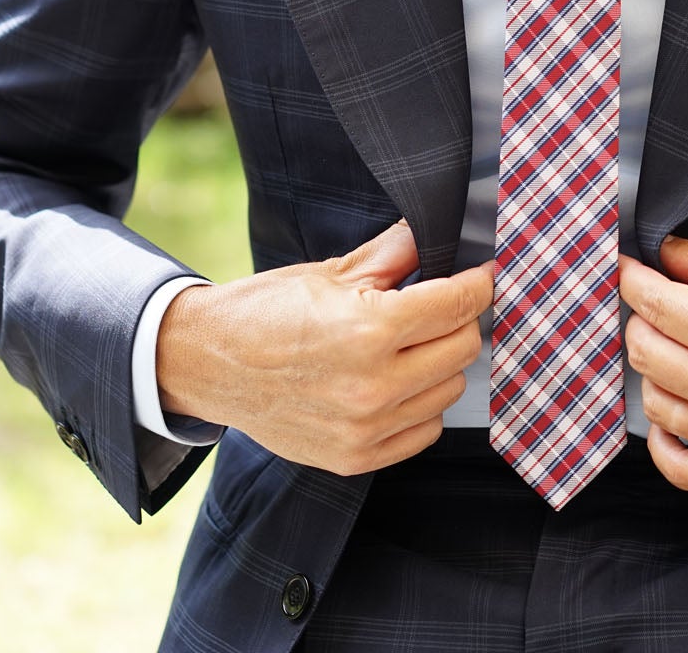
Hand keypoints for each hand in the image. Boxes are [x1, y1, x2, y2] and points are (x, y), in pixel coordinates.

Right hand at [156, 221, 492, 475]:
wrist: (206, 364)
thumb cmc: (265, 312)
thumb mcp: (329, 273)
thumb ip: (393, 254)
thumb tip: (439, 230)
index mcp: (369, 329)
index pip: (458, 304)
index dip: (476, 284)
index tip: (481, 275)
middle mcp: (373, 384)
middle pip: (463, 348)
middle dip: (457, 320)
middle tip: (436, 307)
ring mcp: (366, 427)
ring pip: (450, 390)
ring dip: (439, 364)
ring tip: (406, 346)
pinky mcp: (356, 456)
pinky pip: (424, 430)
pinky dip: (420, 405)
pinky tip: (394, 382)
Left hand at [619, 237, 687, 492]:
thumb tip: (665, 254)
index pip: (657, 307)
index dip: (633, 281)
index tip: (627, 270)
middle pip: (648, 355)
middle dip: (641, 321)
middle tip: (656, 304)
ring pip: (657, 406)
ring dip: (653, 372)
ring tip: (673, 349)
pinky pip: (684, 470)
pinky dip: (663, 443)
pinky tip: (670, 414)